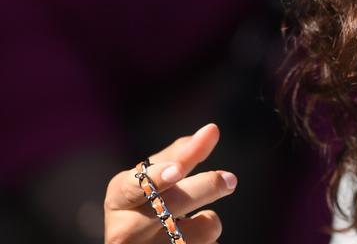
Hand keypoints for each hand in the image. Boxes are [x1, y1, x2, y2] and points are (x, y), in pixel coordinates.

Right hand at [103, 123, 236, 243]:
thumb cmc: (146, 206)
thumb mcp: (151, 181)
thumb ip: (180, 155)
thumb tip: (211, 130)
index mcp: (120, 200)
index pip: (135, 187)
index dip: (158, 178)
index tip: (177, 170)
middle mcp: (126, 231)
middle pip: (177, 203)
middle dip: (208, 187)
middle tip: (230, 179)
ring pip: (202, 230)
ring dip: (210, 220)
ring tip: (192, 224)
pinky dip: (209, 241)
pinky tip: (191, 242)